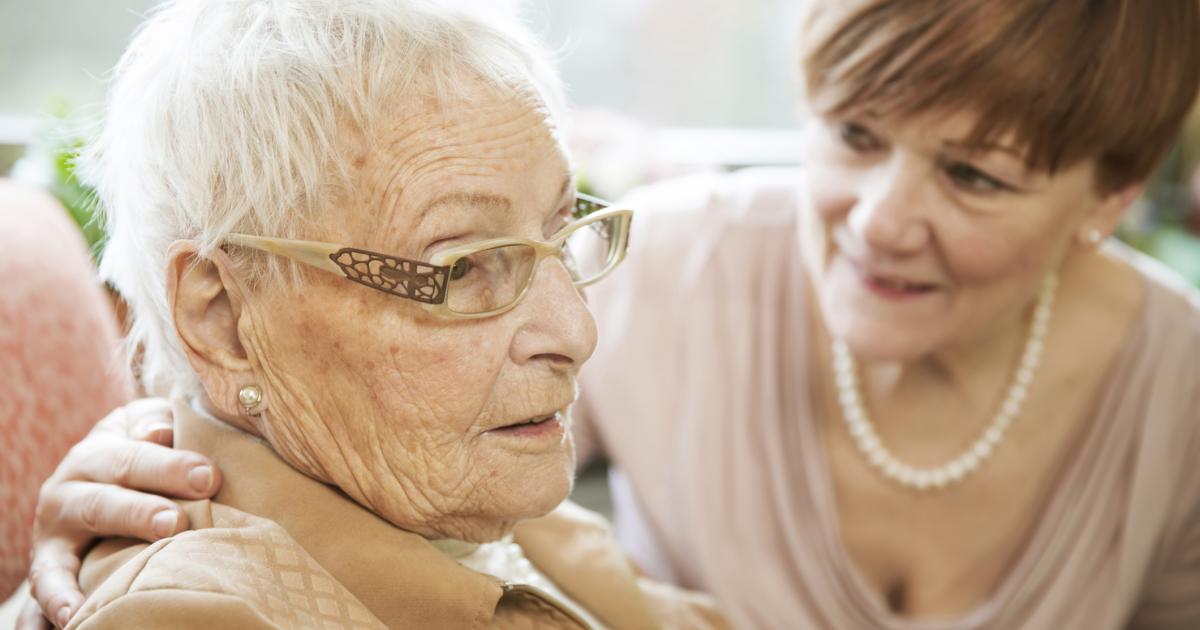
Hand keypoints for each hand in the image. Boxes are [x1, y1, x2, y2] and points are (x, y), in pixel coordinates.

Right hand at [24, 398, 222, 628]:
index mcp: (102, 447)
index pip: (135, 453)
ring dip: (115, 540)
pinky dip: (57, 598)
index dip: (171, 465)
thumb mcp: (145, 428)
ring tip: (141, 563)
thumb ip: (155, 423)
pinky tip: (74, 617)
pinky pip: (46, 581)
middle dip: (143, 509)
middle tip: (178, 523)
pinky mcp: (46, 561)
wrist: (89, 483)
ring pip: (85, 527)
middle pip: (109, 493)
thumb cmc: (140, 453)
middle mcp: (73, 482)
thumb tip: (161, 431)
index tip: (209, 478)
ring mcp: (56, 524)